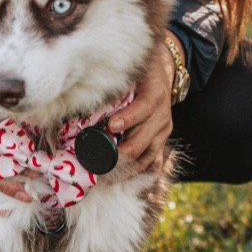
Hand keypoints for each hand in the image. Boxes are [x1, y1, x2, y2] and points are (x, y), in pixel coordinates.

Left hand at [107, 37, 176, 168]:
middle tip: (98, 161)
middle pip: (144, 140)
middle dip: (121, 153)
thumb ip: (116, 80)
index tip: (111, 125)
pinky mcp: (162, 143)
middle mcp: (162, 116)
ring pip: (147, 157)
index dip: (129, 119)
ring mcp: (163, 133)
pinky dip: (137, 173)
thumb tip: (87, 88)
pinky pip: (153, 163)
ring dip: (126, 169)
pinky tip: (121, 180)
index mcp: (155, 94)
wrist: (164, 74)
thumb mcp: (133, 70)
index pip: (145, 108)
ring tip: (105, 177)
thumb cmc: (142, 72)